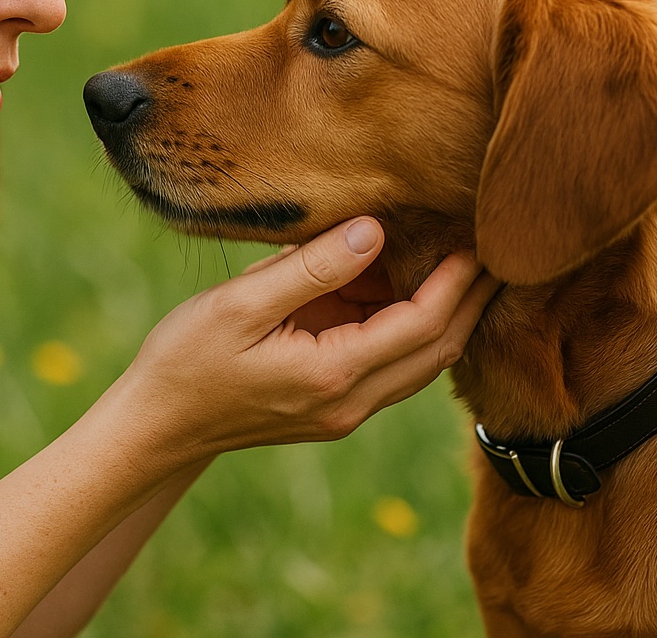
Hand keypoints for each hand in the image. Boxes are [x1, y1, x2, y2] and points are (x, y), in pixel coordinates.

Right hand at [105, 218, 500, 466]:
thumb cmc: (186, 358)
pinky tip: (412, 283)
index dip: (457, 281)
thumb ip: (310, 267)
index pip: (422, 325)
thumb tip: (373, 229)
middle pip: (438, 349)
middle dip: (473, 298)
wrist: (158, 426)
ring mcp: (345, 410)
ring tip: (466, 256)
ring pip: (421, 361)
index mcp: (332, 375)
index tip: (478, 235)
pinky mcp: (335, 406)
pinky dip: (412, 324)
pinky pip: (392, 363)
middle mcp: (351, 403)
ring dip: (448, 313)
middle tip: (498, 244)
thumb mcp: (240, 304)